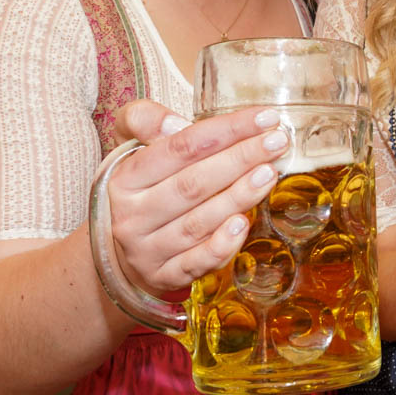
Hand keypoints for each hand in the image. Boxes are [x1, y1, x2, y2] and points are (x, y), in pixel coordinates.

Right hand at [104, 100, 288, 294]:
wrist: (119, 251)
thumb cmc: (142, 190)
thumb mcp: (132, 149)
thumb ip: (146, 122)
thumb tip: (175, 122)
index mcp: (125, 179)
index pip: (180, 148)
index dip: (225, 130)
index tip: (263, 118)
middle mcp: (132, 216)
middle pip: (192, 184)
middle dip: (240, 159)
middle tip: (276, 142)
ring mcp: (147, 250)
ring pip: (198, 223)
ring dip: (238, 197)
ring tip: (269, 173)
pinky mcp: (164, 277)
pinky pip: (196, 263)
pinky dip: (221, 245)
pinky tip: (244, 224)